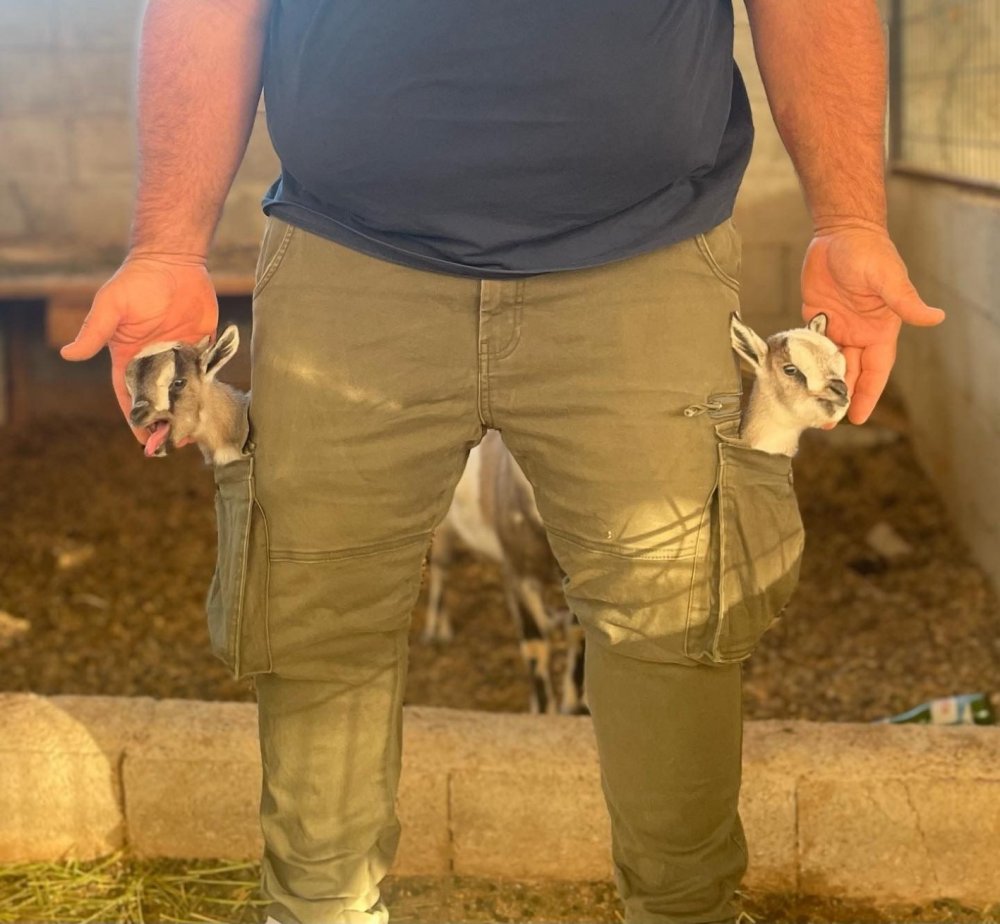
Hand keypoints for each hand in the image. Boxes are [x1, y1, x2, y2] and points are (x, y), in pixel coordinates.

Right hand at [60, 256, 218, 443]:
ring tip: (194, 434)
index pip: (129, 394)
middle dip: (164, 422)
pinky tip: (210, 410)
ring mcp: (178, 356)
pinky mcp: (201, 348)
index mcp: (128, 357)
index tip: (143, 440)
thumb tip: (68, 354)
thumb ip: (95, 331)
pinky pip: (203, 375)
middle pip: (158, 399)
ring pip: (182, 392)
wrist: (173, 261)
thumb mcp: (112, 306)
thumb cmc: (137, 281)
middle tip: (173, 444)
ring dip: (186, 412)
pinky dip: (205, 392)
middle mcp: (154, 361)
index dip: (136, 417)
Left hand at [801, 223, 944, 424]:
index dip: (867, 394)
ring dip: (819, 384)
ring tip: (806, 407)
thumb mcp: (887, 278)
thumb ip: (905, 302)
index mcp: (880, 330)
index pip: (876, 370)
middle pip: (849, 374)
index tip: (858, 417)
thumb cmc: (869, 252)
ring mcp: (837, 327)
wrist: (840, 232)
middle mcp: (859, 334)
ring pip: (828, 364)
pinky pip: (810, 346)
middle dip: (839, 397)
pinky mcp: (816, 317)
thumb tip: (936, 318)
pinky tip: (793, 380)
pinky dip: (803, 362)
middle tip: (824, 420)